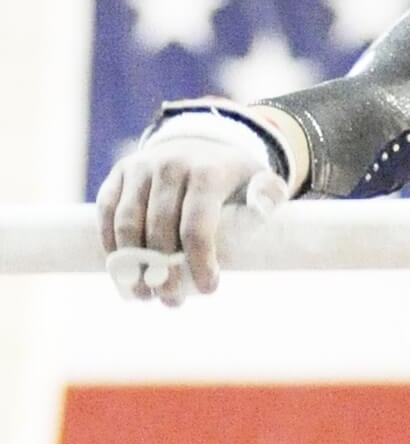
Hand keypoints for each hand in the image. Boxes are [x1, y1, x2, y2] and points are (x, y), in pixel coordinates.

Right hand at [96, 119, 287, 304]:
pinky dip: (111, 245)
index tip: (208, 289)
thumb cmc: (232, 174)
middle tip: (172, 300)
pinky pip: (106, 213)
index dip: (199, 262)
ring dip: (131, 266)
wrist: (200, 142)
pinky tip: (123, 272)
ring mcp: (142, 168)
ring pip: (127, 224)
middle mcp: (170, 166)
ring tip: (144, 295)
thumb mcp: (260, 177)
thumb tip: (262, 211)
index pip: (197, 226)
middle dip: (164, 272)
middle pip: (159, 231)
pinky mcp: (120, 172)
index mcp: (207, 172)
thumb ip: (269, 193)